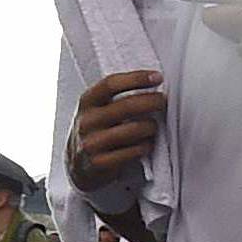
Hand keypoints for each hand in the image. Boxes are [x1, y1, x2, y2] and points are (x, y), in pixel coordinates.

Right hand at [67, 69, 166, 191]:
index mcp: (87, 102)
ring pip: (133, 130)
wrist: (79, 164)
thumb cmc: (95, 132)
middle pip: (126, 106)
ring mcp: (92, 143)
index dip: (137, 78)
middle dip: (151, 101)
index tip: (156, 77)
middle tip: (162, 101)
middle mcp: (87, 121)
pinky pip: (132, 152)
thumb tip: (151, 84)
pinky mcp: (100, 163)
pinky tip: (147, 143)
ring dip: (150, 126)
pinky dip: (145, 146)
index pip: (112, 84)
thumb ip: (117, 97)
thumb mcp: (97, 109)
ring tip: (153, 126)